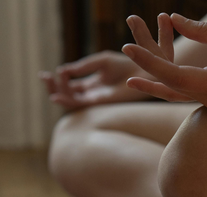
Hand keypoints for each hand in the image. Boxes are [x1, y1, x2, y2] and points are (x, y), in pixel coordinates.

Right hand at [39, 51, 153, 109]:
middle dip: (53, 86)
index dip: (58, 79)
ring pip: (71, 100)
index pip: (70, 85)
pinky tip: (57, 94)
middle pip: (67, 94)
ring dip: (57, 92)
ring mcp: (96, 98)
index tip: (53, 71)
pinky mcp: (100, 102)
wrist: (142, 71)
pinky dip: (67, 100)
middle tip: (44, 76)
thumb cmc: (126, 65)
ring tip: (49, 81)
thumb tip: (63, 71)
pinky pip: (80, 105)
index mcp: (92, 83)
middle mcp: (93, 93)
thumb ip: (83, 67)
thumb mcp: (100, 62)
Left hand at [122, 13, 206, 109]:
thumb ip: (204, 31)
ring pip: (177, 95)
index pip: (173, 75)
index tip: (128, 46)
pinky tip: (158, 81)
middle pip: (170, 87)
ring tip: (131, 78)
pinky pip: (189, 96)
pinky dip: (172, 86)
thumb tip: (174, 20)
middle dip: (147, 69)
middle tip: (126, 49)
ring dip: (156, 82)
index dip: (148, 61)